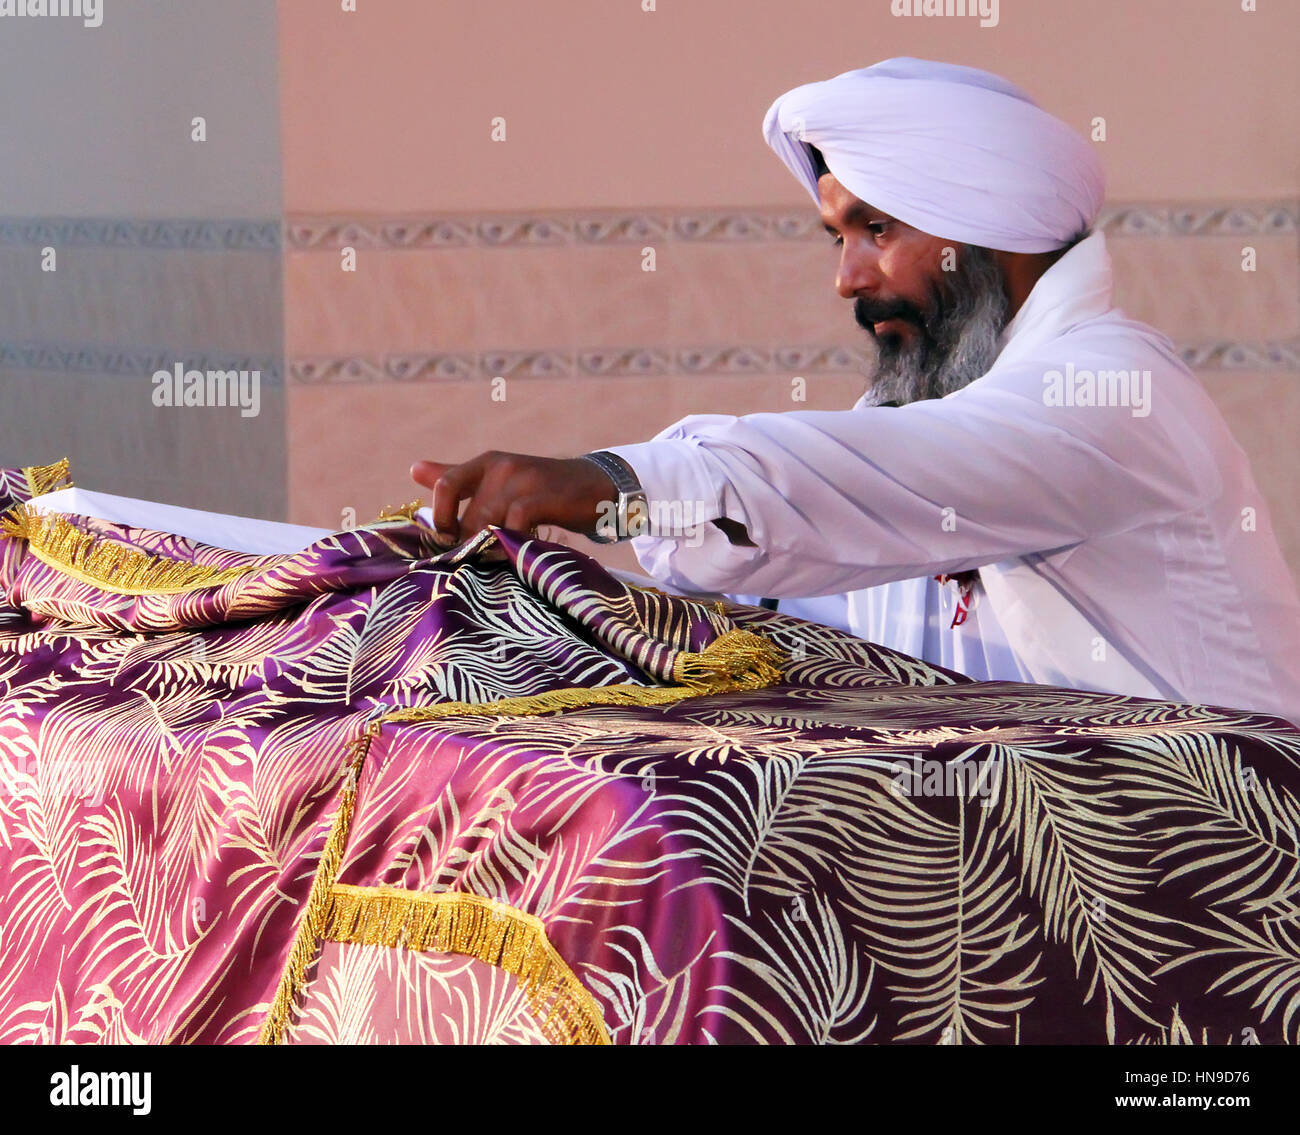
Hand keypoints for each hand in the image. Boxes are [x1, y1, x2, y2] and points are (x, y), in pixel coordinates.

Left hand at [411, 452, 616, 545]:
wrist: (595, 486)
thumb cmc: (543, 491)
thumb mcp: (499, 481)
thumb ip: (459, 478)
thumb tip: (414, 469)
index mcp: (486, 463)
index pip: (445, 484)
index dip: (442, 518)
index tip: (453, 541)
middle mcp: (500, 467)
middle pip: (469, 517)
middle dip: (474, 545)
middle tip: (488, 561)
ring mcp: (522, 480)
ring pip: (488, 524)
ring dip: (494, 550)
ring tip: (506, 561)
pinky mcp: (542, 496)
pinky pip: (514, 526)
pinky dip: (515, 545)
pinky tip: (524, 554)